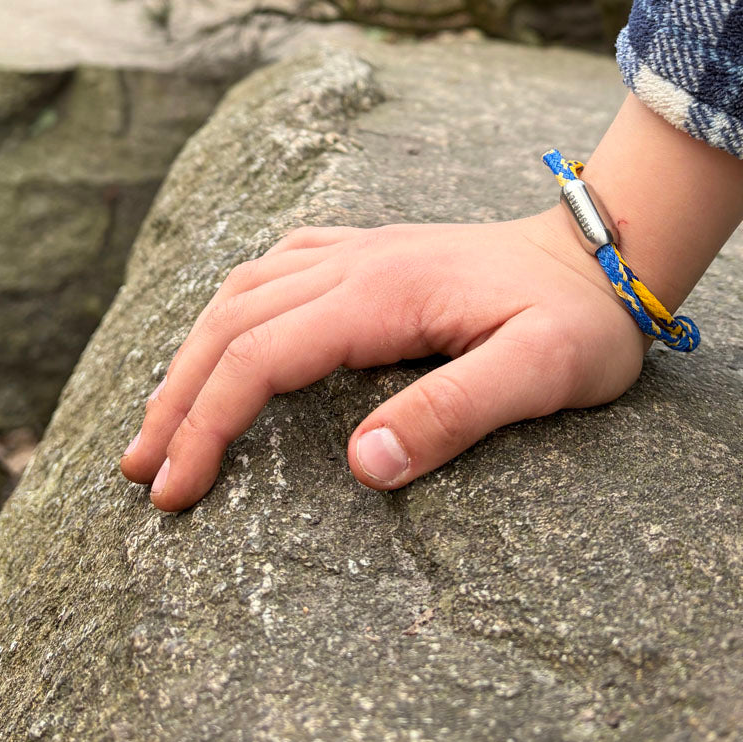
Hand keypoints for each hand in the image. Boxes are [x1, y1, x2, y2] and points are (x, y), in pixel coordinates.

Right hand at [120, 206, 646, 509]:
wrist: (602, 255)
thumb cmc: (580, 321)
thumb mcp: (541, 373)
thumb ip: (454, 412)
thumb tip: (363, 463)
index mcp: (382, 293)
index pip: (262, 358)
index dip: (207, 424)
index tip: (176, 491)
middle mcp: (355, 262)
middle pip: (231, 325)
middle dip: (176, 400)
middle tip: (140, 472)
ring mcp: (359, 251)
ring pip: (241, 292)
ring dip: (191, 354)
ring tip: (160, 419)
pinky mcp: (370, 254)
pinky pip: (276, 269)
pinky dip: (232, 310)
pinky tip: (225, 336)